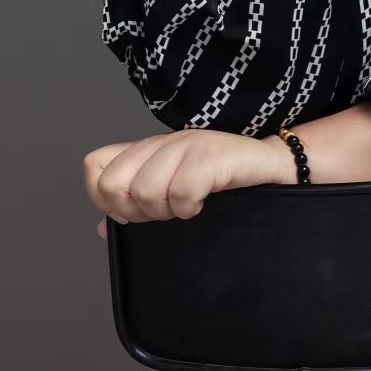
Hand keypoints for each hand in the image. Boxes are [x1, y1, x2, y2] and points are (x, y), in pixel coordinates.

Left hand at [84, 127, 295, 236]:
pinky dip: (190, 209)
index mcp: (146, 150)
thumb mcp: (174, 191)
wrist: (276, 168)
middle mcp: (161, 143)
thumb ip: (137, 203)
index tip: (134, 213)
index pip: (94, 167)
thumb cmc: (226, 183)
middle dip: (135, 211)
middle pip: (112, 184)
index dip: (105, 198)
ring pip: (145, 192)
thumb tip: (102, 227)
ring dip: (166, 212)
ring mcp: (185, 146)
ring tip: (188, 206)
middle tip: (165, 212)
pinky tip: (204, 204)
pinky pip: (181, 194)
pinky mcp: (210, 155)